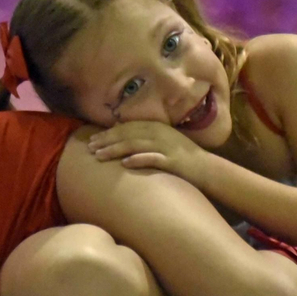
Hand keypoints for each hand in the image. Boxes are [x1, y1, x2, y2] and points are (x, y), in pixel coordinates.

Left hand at [86, 121, 214, 185]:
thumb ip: (144, 138)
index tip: (92, 139)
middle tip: (89, 147)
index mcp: (157, 127)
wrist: (207, 168)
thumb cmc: (181, 157)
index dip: (109, 132)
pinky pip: (153, 159)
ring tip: (99, 155)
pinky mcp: (172, 161)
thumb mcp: (163, 142)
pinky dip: (139, 159)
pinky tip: (125, 163)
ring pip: (136, 145)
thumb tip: (120, 137)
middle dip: (107, 140)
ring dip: (116, 149)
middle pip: (128, 134)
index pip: (128, 127)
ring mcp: (166, 147)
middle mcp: (160, 134)